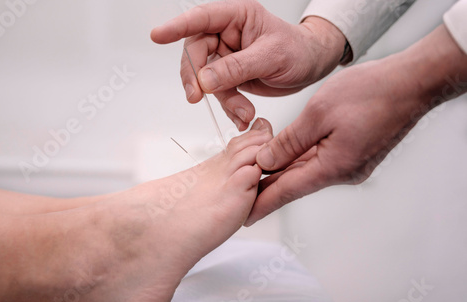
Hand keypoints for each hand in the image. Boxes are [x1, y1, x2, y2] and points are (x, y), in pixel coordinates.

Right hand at [151, 0, 345, 130]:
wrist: (311, 67)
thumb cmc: (298, 50)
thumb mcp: (271, 57)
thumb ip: (237, 68)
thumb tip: (205, 80)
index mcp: (236, 17)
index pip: (201, 18)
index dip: (177, 27)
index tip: (158, 36)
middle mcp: (226, 35)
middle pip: (196, 54)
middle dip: (197, 78)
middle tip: (198, 97)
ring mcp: (227, 57)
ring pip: (207, 79)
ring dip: (222, 100)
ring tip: (243, 113)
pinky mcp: (230, 76)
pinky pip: (220, 94)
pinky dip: (229, 107)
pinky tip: (242, 116)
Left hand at [246, 24, 466, 224]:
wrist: (411, 83)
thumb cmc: (370, 93)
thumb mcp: (318, 113)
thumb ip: (289, 142)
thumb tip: (265, 162)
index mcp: (333, 167)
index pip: (288, 191)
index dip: (263, 203)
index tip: (244, 217)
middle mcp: (343, 173)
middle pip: (296, 184)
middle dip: (268, 190)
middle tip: (244, 201)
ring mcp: (351, 165)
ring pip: (307, 171)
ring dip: (283, 174)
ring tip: (256, 180)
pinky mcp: (355, 154)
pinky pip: (319, 161)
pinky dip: (299, 161)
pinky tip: (284, 160)